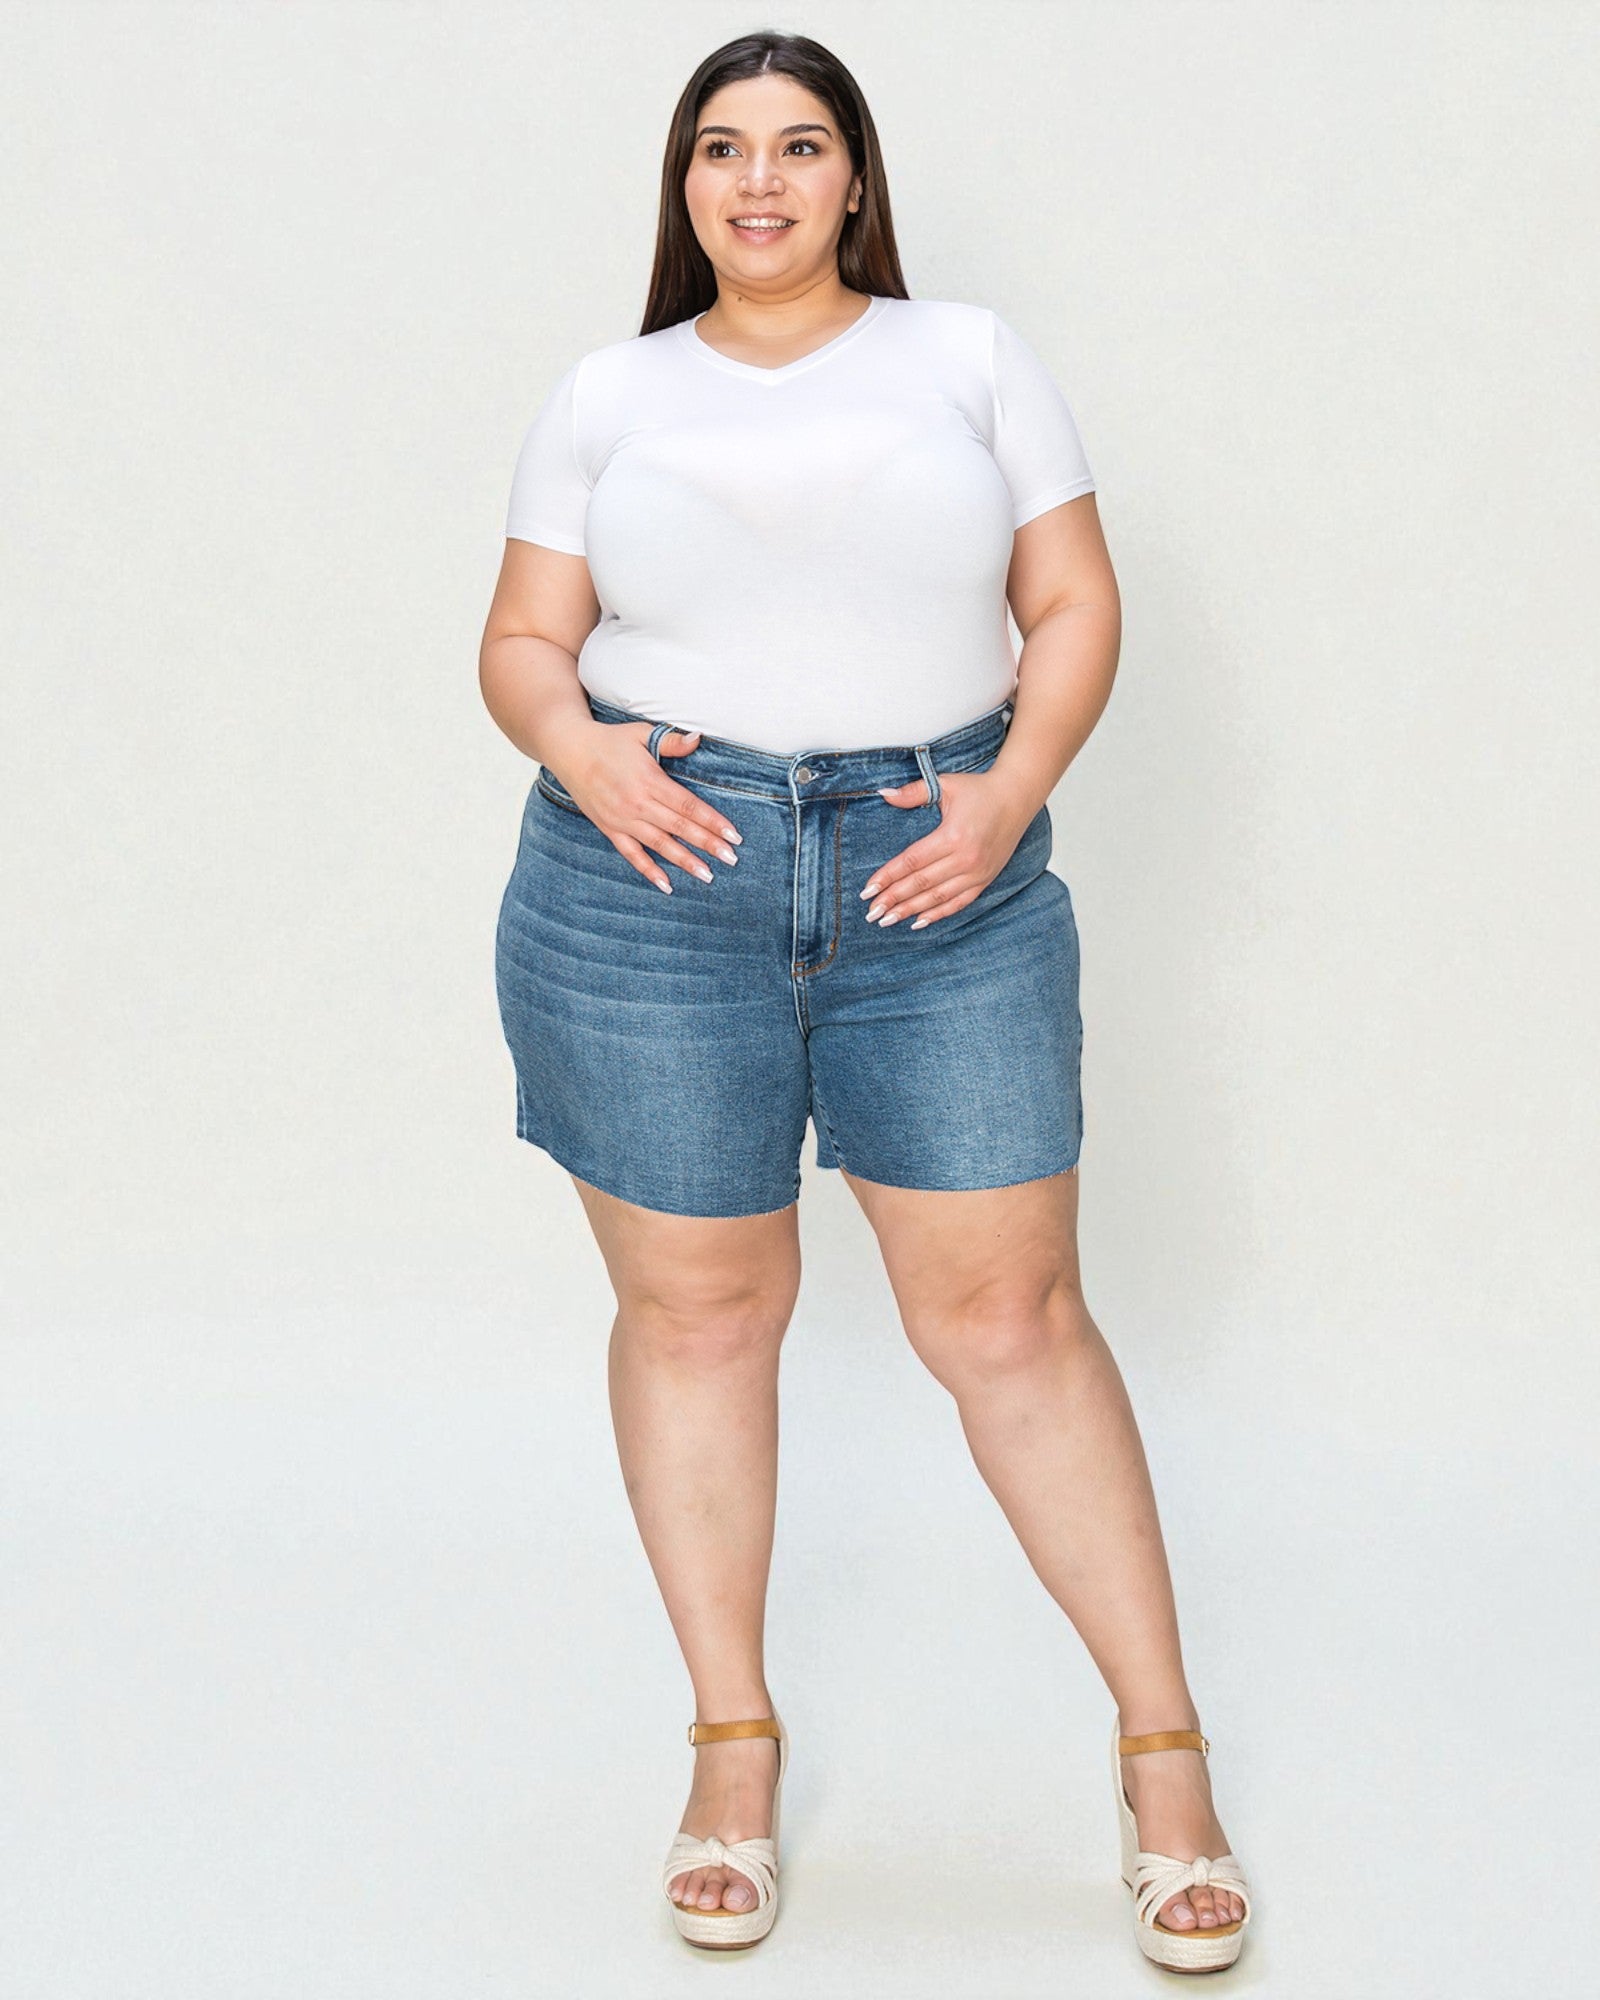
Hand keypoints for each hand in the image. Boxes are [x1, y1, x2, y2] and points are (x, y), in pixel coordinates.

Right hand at [551, 722, 742, 892]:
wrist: (570, 751)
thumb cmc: (610, 741)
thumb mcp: (642, 734)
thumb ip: (672, 741)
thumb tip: (698, 738)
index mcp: (650, 781)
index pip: (688, 805)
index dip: (712, 821)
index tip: (733, 834)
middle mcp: (638, 804)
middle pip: (679, 828)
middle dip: (707, 844)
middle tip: (731, 859)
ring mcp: (623, 820)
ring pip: (659, 845)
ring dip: (684, 861)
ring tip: (707, 875)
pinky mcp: (610, 829)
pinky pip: (632, 854)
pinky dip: (648, 871)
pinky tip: (666, 885)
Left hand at [859, 770, 1036, 928]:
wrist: (1017, 797)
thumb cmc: (980, 790)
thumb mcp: (945, 785)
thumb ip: (913, 792)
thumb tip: (883, 795)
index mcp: (952, 835)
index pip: (911, 862)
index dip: (887, 877)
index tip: (867, 890)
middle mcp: (966, 858)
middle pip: (921, 884)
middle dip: (893, 900)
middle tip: (871, 912)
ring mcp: (977, 872)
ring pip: (937, 898)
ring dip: (910, 911)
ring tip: (887, 920)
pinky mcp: (986, 879)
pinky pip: (959, 903)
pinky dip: (938, 914)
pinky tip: (918, 922)